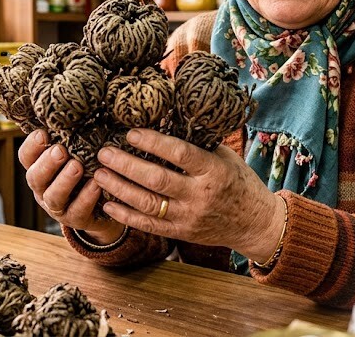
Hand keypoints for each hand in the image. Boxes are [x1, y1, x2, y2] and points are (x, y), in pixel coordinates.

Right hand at [19, 130, 124, 243]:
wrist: (101, 205)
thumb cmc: (85, 170)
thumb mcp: (75, 152)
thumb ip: (71, 137)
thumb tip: (73, 104)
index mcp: (39, 168)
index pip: (26, 157)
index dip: (32, 146)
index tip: (43, 133)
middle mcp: (43, 188)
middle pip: (35, 177)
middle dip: (47, 163)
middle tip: (60, 150)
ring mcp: (57, 207)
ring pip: (53, 196)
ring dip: (64, 181)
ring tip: (77, 166)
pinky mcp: (75, 219)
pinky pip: (77, 211)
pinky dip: (86, 197)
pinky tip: (97, 184)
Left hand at [94, 129, 285, 262]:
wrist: (254, 223)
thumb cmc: (238, 182)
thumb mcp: (225, 157)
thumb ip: (198, 144)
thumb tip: (165, 120)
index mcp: (213, 171)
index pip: (180, 154)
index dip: (153, 142)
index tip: (131, 132)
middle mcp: (200, 195)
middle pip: (157, 179)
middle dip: (126, 165)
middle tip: (104, 152)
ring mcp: (189, 217)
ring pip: (147, 203)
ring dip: (120, 187)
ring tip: (100, 174)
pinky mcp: (181, 233)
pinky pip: (148, 225)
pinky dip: (126, 215)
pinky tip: (108, 203)